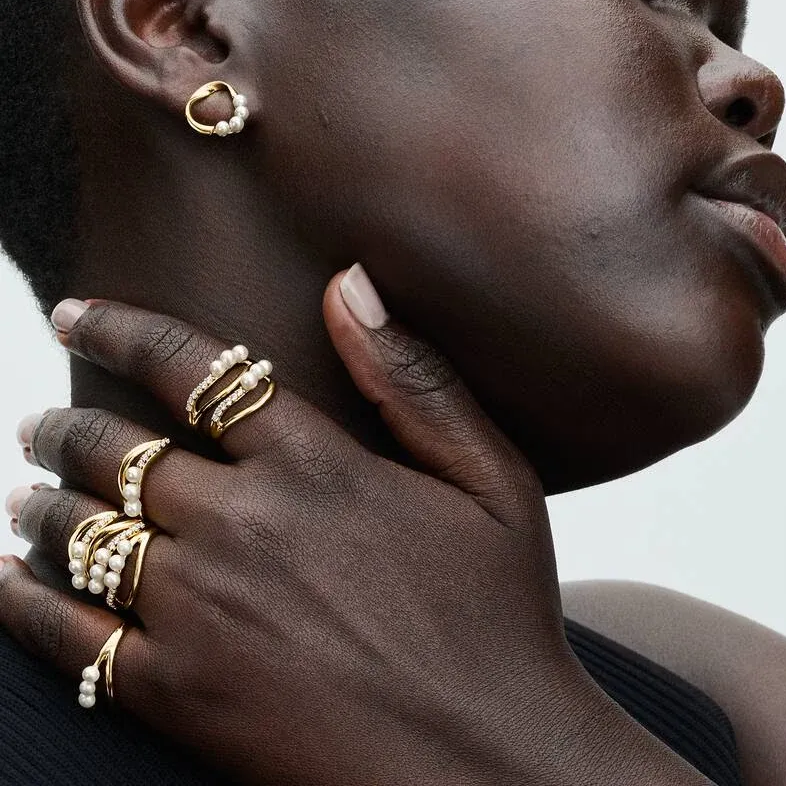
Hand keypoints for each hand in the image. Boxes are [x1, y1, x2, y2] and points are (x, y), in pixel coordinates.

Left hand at [0, 267, 583, 785]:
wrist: (489, 768)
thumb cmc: (501, 619)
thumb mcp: (493, 481)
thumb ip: (415, 378)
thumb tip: (350, 282)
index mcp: (313, 464)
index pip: (188, 369)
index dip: (119, 329)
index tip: (72, 312)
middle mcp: (242, 523)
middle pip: (116, 450)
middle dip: (65, 426)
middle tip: (39, 421)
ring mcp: (201, 610)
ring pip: (81, 532)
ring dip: (40, 502)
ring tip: (23, 491)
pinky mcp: (178, 692)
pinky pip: (67, 634)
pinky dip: (21, 599)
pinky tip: (5, 577)